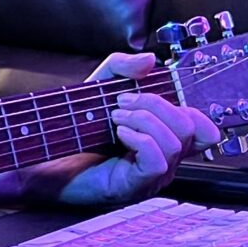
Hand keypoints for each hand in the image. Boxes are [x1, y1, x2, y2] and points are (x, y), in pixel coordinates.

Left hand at [52, 52, 221, 205]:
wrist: (42, 155)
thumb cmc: (73, 126)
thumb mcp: (98, 86)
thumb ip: (122, 67)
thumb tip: (150, 60)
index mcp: (163, 138)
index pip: (204, 129)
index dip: (190, 108)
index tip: (150, 94)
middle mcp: (163, 159)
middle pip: (190, 128)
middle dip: (156, 105)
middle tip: (121, 103)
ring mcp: (150, 176)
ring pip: (176, 143)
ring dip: (143, 120)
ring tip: (114, 117)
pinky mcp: (133, 186)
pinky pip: (157, 161)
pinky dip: (140, 139)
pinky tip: (118, 133)